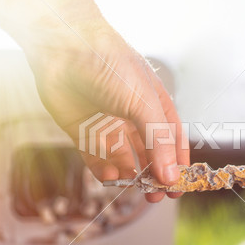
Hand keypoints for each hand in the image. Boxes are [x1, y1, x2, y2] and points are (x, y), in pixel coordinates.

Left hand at [23, 26, 189, 201]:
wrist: (64, 50)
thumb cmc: (112, 67)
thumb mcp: (144, 103)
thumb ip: (158, 141)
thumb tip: (172, 176)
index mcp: (154, 106)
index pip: (172, 140)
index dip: (178, 163)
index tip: (180, 186)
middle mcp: (133, 118)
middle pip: (149, 154)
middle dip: (154, 175)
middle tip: (156, 194)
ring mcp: (109, 126)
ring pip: (125, 160)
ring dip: (131, 176)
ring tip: (134, 186)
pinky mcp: (84, 133)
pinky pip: (97, 159)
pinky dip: (105, 171)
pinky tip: (112, 175)